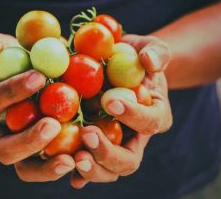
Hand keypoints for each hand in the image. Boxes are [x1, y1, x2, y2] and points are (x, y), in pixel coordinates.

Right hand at [0, 33, 74, 181]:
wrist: (14, 77)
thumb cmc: (3, 60)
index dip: (11, 91)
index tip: (39, 77)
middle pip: (4, 149)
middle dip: (28, 140)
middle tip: (53, 124)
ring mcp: (15, 148)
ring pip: (25, 168)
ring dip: (48, 166)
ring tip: (71, 158)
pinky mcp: (36, 155)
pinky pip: (48, 167)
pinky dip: (64, 166)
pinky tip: (84, 158)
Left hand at [71, 34, 172, 187]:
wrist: (117, 67)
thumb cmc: (135, 57)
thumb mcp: (150, 47)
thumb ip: (156, 51)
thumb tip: (149, 61)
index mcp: (154, 116)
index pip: (150, 122)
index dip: (133, 115)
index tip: (111, 101)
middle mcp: (134, 139)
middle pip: (128, 160)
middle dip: (108, 152)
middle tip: (88, 134)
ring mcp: (112, 146)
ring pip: (107, 170)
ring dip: (92, 168)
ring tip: (74, 157)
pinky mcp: (91, 147)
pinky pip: (85, 166)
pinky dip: (76, 173)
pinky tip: (64, 169)